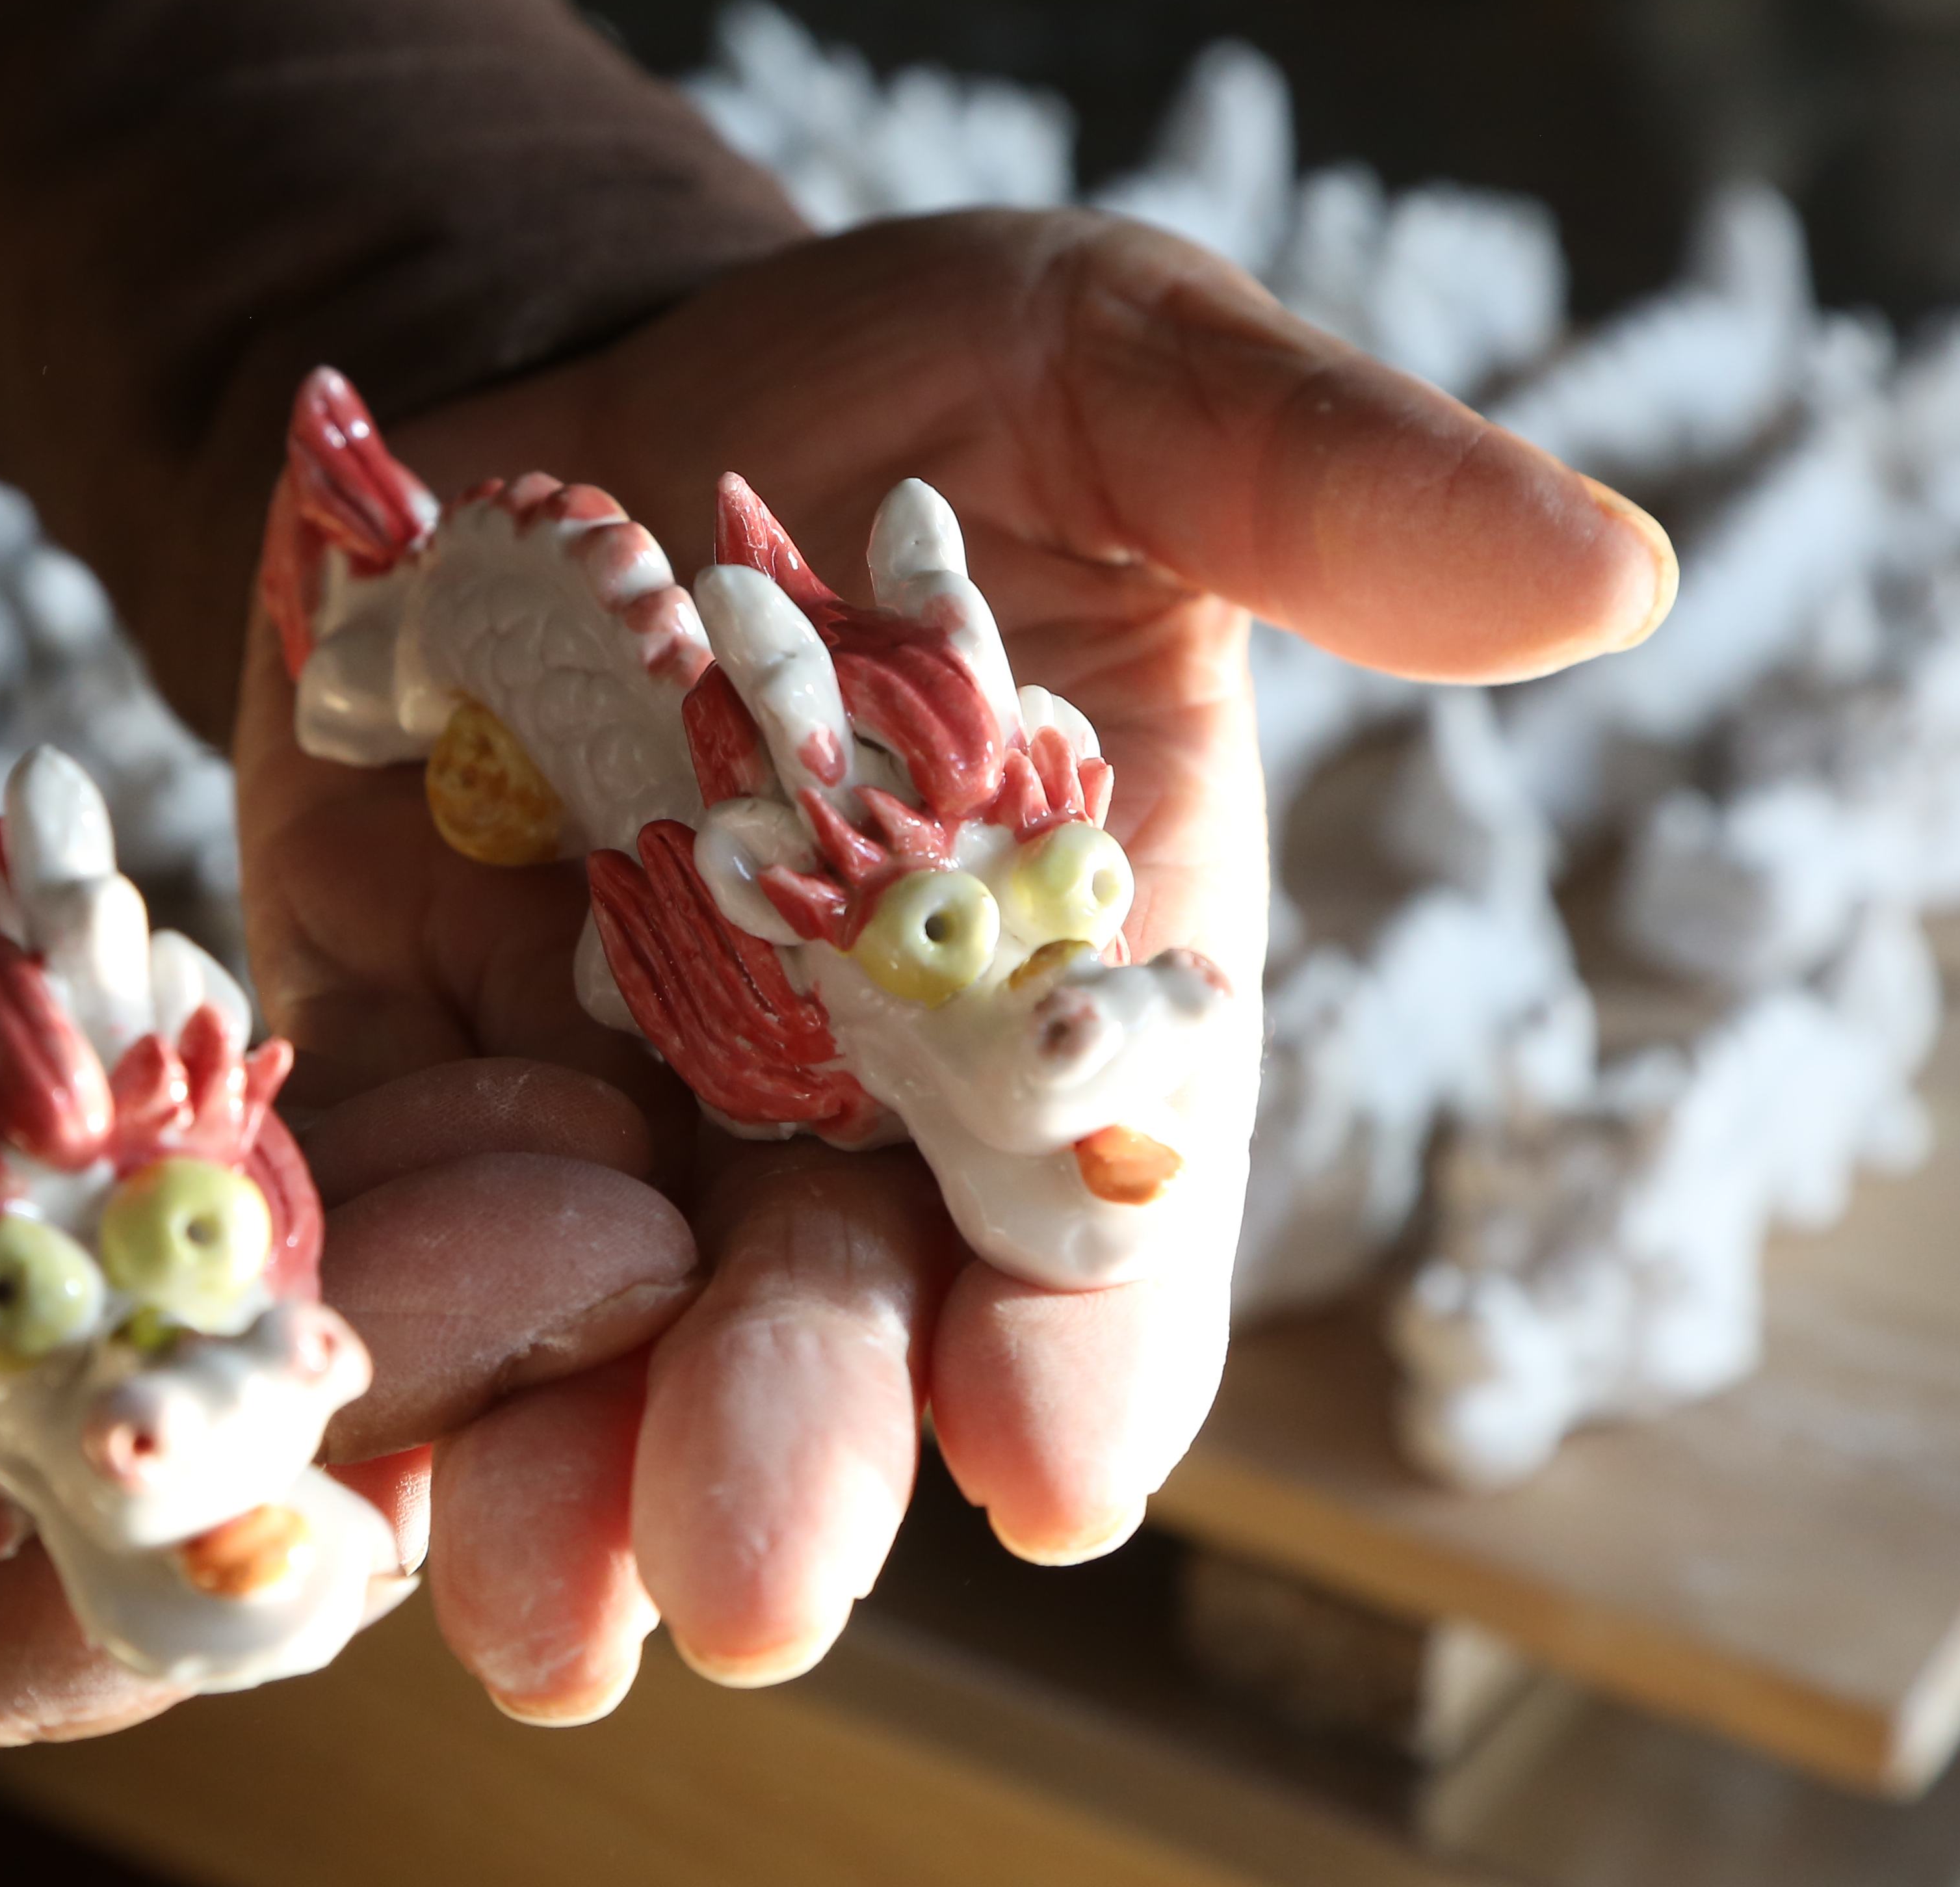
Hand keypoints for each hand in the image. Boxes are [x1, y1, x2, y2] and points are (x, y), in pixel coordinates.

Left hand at [238, 211, 1670, 1720]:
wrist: (560, 367)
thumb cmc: (890, 392)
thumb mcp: (1104, 373)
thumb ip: (1320, 480)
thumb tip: (1607, 571)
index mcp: (1051, 999)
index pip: (1100, 1229)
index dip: (1086, 1350)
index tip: (1047, 1450)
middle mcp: (843, 1113)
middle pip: (843, 1344)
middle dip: (802, 1458)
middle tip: (756, 1566)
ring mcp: (615, 1117)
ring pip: (604, 1368)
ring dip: (567, 1487)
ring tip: (541, 1593)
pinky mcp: (400, 1079)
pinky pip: (382, 1246)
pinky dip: (375, 1319)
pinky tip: (352, 1392)